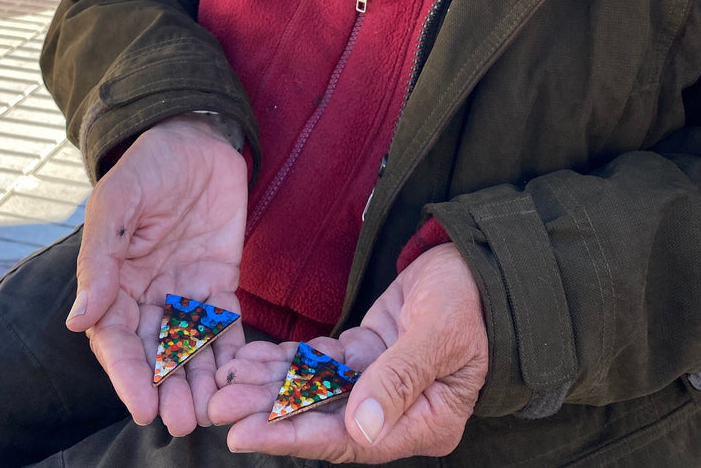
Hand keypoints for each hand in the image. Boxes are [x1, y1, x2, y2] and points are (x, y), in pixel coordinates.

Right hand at [65, 117, 247, 432]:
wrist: (193, 136)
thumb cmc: (145, 166)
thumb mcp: (116, 204)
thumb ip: (99, 261)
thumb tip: (78, 320)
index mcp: (114, 282)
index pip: (117, 340)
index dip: (128, 376)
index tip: (143, 408)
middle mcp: (148, 295)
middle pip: (155, 354)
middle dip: (166, 389)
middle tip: (182, 422)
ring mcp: (185, 291)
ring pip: (190, 348)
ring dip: (198, 381)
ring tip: (211, 413)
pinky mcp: (220, 282)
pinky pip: (225, 324)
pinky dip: (231, 351)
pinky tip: (240, 376)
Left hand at [209, 243, 487, 461]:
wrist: (483, 261)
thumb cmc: (472, 298)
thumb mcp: (438, 334)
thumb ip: (399, 378)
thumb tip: (360, 429)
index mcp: (425, 421)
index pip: (348, 440)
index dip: (294, 436)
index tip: (245, 434)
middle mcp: (398, 411)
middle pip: (323, 420)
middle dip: (268, 412)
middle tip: (217, 405)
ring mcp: (381, 382)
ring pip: (315, 391)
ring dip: (270, 386)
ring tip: (224, 380)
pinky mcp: (369, 353)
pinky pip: (320, 363)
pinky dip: (287, 360)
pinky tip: (253, 356)